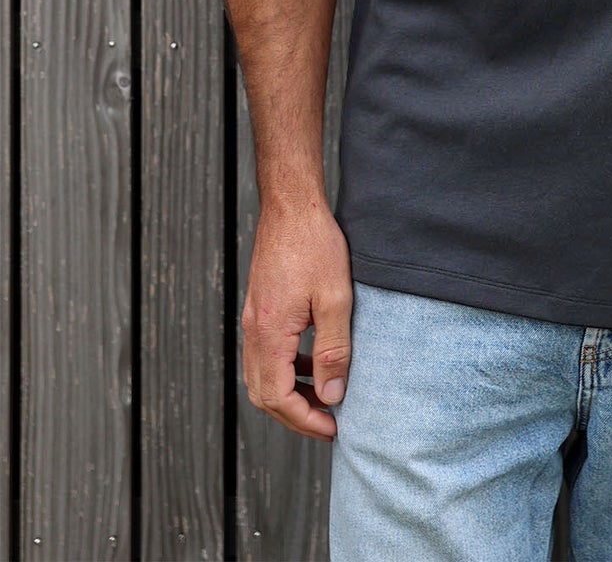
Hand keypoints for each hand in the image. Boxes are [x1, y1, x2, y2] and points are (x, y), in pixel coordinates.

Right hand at [241, 198, 353, 440]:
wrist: (291, 205)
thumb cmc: (315, 244)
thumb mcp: (335, 298)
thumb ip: (333, 350)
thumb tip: (332, 396)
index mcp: (269, 333)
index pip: (278, 399)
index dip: (306, 421)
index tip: (334, 429)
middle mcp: (254, 331)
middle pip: (265, 395)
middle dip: (297, 415)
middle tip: (330, 423)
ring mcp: (254, 320)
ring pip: (263, 377)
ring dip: (292, 395)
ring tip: (326, 397)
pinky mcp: (260, 309)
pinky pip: (267, 355)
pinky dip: (288, 370)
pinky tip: (314, 363)